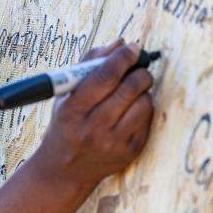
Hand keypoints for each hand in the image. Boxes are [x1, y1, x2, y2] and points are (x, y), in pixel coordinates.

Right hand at [35, 39, 154, 191]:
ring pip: (144, 102)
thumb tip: (120, 43)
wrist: (65, 170)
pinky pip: (147, 119)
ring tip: (132, 90)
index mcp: (72, 110)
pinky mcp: (130, 152)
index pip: (104, 76)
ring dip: (142, 90)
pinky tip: (131, 109)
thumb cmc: (66, 123)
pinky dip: (142, 108)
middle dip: (139, 71)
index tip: (132, 48)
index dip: (122, 58)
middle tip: (138, 67)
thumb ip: (89, 64)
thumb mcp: (65, 95)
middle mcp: (93, 128)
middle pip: (129, 88)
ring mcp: (113, 143)